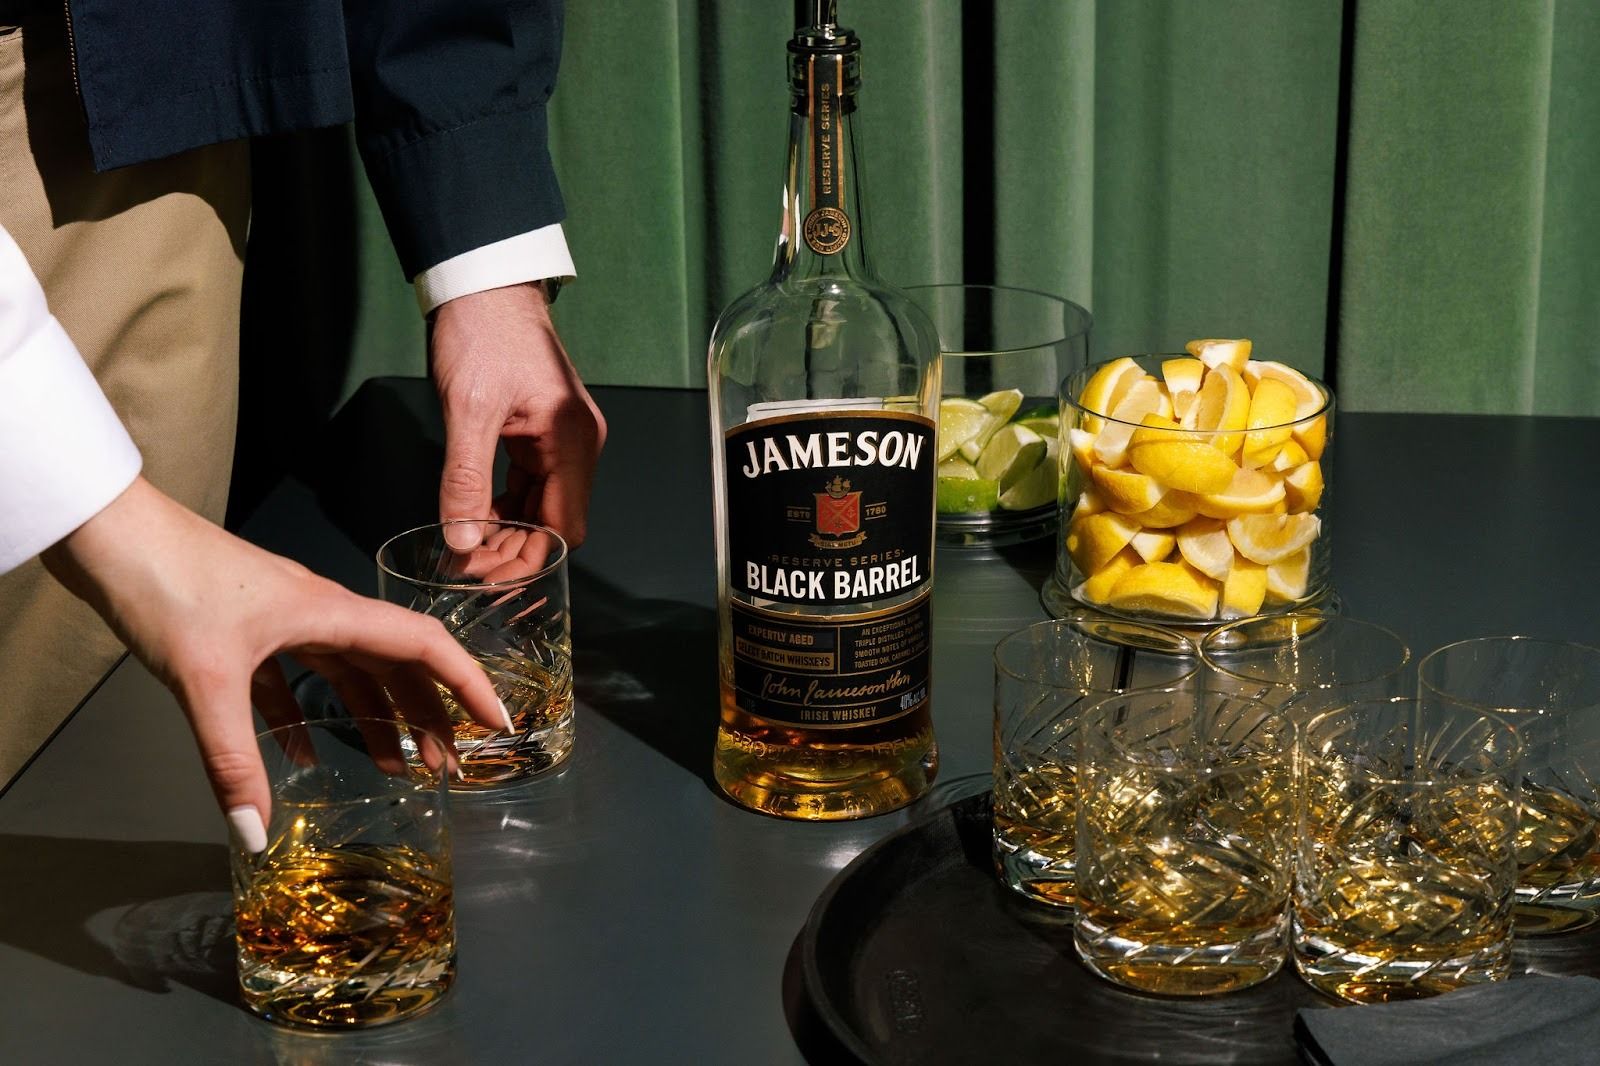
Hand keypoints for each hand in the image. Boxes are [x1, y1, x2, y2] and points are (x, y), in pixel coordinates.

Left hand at [41, 478, 509, 849]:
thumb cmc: (166, 580)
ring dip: (375, 718)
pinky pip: (293, 680)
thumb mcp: (205, 679)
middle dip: (428, 716)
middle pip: (395, 666)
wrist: (106, 533)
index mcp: (331, 612)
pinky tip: (297, 756)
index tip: (496, 723)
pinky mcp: (244, 631)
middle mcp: (319, 613)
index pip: (424, 646)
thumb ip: (232, 761)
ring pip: (349, 674)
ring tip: (393, 767)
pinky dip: (304, 717)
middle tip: (448, 766)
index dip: (468, 683)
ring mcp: (282, 620)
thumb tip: (255, 833)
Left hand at [428, 282, 605, 550]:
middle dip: (515, 553)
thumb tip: (464, 541)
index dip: (529, 561)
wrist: (482, 283)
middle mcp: (579, 444)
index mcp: (572, 441)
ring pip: (543, 507)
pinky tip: (477, 516)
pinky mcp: (543, 431)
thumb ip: (467, 482)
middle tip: (468, 569)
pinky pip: (532, 484)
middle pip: (557, 523)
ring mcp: (563, 439)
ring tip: (467, 549)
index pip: (565, 528)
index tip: (488, 579)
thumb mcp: (467, 411)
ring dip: (509, 533)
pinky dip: (507, 507)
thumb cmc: (482, 332)